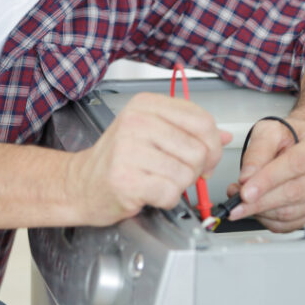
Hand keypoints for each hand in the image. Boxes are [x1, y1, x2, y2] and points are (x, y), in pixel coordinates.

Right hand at [68, 92, 231, 225]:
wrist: (80, 185)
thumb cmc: (117, 160)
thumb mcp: (152, 134)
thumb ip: (189, 132)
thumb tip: (224, 136)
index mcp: (146, 105)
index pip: (202, 120)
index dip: (212, 144)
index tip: (205, 156)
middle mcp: (137, 122)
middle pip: (199, 149)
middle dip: (195, 169)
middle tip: (175, 172)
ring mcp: (129, 150)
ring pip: (187, 173)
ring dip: (178, 186)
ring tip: (156, 181)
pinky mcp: (126, 179)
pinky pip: (170, 193)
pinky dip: (166, 200)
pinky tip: (149, 193)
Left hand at [226, 117, 304, 232]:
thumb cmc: (292, 136)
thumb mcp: (271, 130)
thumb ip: (258, 151)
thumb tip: (247, 177)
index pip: (296, 164)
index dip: (268, 180)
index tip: (246, 190)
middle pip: (295, 192)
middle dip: (261, 201)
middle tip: (238, 202)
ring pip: (292, 212)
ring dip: (262, 211)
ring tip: (243, 203)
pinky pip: (292, 223)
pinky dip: (269, 220)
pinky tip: (257, 209)